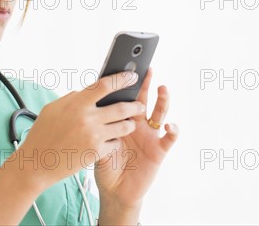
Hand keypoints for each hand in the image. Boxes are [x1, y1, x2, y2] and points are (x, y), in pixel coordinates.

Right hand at [13, 71, 146, 189]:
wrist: (37, 163)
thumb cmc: (42, 134)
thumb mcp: (53, 109)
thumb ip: (72, 98)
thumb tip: (86, 92)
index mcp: (77, 103)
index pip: (105, 85)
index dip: (121, 79)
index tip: (132, 76)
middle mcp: (88, 118)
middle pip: (122, 107)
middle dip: (135, 105)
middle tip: (139, 104)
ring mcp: (93, 136)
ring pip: (124, 127)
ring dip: (129, 124)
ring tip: (129, 123)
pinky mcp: (96, 153)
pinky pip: (115, 144)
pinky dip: (115, 142)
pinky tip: (112, 141)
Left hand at [94, 68, 178, 213]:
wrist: (115, 192)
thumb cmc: (105, 166)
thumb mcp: (96, 143)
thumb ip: (96, 126)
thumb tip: (85, 104)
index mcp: (121, 120)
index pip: (125, 97)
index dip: (126, 84)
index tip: (124, 67)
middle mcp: (138, 124)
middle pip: (143, 99)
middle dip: (145, 84)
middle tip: (147, 68)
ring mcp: (150, 135)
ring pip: (160, 112)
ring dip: (163, 100)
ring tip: (163, 88)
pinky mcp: (159, 150)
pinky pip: (169, 138)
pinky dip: (173, 130)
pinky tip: (170, 125)